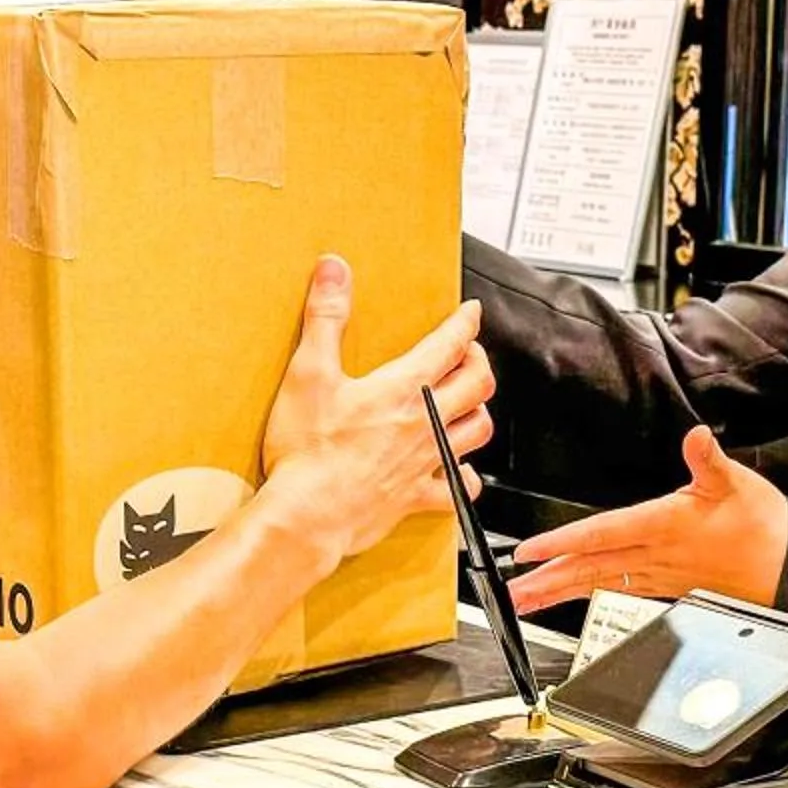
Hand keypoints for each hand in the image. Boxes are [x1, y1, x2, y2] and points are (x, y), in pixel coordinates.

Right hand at [259, 255, 492, 566]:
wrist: (308, 515)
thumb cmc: (308, 452)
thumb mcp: (309, 374)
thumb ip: (326, 319)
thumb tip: (334, 271)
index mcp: (404, 389)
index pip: (450, 344)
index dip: (465, 323)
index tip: (470, 313)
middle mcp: (425, 423)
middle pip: (478, 384)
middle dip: (479, 362)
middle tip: (470, 355)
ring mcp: (426, 462)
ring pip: (478, 431)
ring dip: (478, 412)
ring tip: (469, 404)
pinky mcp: (416, 498)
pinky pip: (458, 490)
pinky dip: (464, 479)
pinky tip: (458, 472)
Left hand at [506, 424, 787, 614]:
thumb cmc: (762, 525)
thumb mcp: (736, 482)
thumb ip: (709, 461)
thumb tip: (696, 437)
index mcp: (664, 526)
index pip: (601, 534)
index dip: (562, 542)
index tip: (528, 551)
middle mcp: (656, 555)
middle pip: (589, 568)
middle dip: (547, 580)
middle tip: (511, 590)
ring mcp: (659, 575)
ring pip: (599, 585)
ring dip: (560, 593)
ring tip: (527, 600)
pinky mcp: (667, 587)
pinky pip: (619, 591)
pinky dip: (590, 595)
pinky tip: (571, 598)